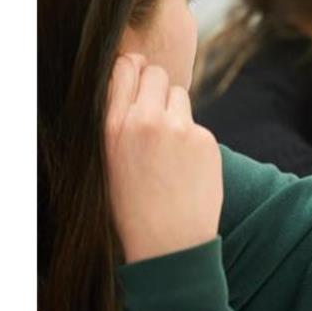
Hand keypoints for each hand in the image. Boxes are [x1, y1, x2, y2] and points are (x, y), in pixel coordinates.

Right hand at [105, 54, 222, 263]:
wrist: (167, 242)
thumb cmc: (132, 205)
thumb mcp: (107, 161)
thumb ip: (118, 122)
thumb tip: (129, 80)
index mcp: (112, 127)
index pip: (124, 69)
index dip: (132, 68)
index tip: (135, 73)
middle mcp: (144, 121)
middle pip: (156, 73)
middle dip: (156, 86)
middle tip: (154, 109)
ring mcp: (178, 128)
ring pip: (178, 93)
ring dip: (174, 109)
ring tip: (167, 144)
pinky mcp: (204, 137)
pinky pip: (196, 121)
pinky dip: (191, 135)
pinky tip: (184, 164)